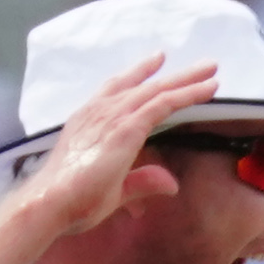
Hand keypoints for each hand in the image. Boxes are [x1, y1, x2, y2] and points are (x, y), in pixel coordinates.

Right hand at [8, 52, 223, 239]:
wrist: (52, 202)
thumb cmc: (73, 200)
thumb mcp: (114, 190)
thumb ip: (142, 182)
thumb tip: (171, 184)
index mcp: (90, 120)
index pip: (118, 88)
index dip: (140, 74)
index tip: (158, 61)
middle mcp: (100, 111)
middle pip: (144, 85)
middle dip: (175, 74)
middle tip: (203, 64)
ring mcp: (112, 117)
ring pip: (158, 90)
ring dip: (187, 80)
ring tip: (212, 68)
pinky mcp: (126, 128)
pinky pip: (163, 104)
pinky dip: (187, 94)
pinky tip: (207, 89)